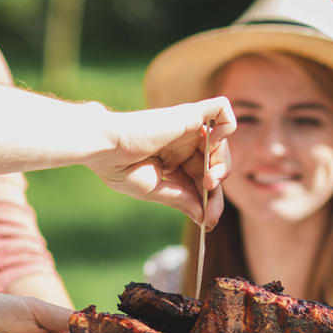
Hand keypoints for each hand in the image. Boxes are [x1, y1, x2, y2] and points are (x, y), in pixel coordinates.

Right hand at [89, 98, 236, 227]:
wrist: (105, 148)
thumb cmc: (120, 168)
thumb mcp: (155, 190)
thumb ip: (181, 200)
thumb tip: (204, 217)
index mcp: (175, 162)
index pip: (203, 181)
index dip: (210, 202)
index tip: (208, 223)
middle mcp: (184, 144)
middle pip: (216, 165)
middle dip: (217, 190)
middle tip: (210, 211)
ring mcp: (188, 128)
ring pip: (222, 144)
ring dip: (222, 167)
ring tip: (209, 182)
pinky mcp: (189, 113)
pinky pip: (221, 109)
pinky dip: (227, 126)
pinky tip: (213, 143)